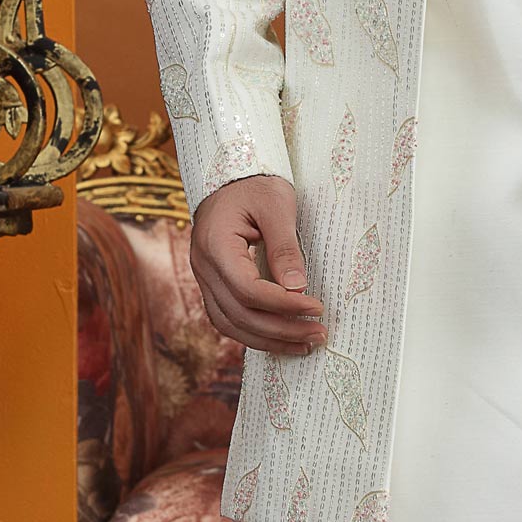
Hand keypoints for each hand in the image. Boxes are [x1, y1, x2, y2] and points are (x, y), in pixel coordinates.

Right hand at [189, 174, 326, 355]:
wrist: (229, 178)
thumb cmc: (255, 186)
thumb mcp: (277, 206)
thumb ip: (285, 247)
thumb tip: (297, 287)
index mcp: (215, 245)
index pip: (248, 290)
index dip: (284, 305)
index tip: (316, 307)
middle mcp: (203, 267)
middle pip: (240, 314)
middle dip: (282, 330)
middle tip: (319, 333)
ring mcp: (204, 278)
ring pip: (231, 325)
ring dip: (269, 340)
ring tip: (305, 344)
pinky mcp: (212, 285)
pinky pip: (228, 319)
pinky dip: (255, 333)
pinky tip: (282, 337)